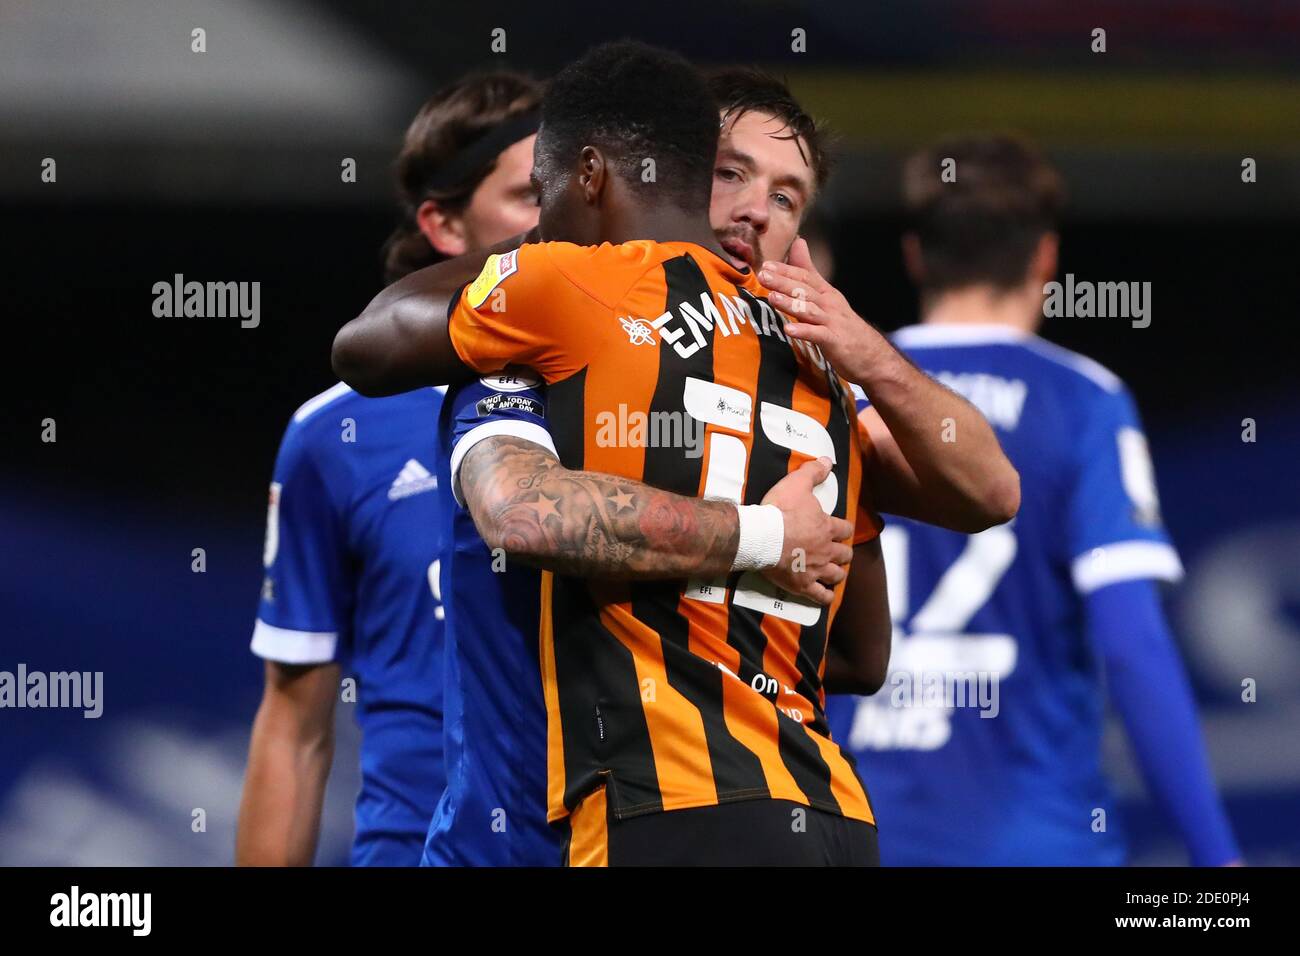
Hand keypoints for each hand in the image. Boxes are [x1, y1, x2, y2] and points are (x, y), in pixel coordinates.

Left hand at [758, 237, 884, 384]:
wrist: (872, 356)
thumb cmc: (844, 326)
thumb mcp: (826, 297)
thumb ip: (809, 272)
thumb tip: (798, 243)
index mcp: (826, 293)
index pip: (805, 277)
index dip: (786, 270)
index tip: (766, 265)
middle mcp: (829, 304)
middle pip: (804, 290)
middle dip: (783, 282)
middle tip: (763, 275)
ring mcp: (832, 322)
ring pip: (809, 310)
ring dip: (790, 303)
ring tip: (772, 297)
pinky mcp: (835, 341)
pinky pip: (818, 335)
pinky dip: (804, 331)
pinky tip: (789, 330)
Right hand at [759, 456, 854, 605]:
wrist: (760, 536)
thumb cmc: (779, 510)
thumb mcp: (796, 483)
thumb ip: (813, 472)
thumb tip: (827, 461)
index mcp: (827, 527)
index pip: (845, 529)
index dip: (843, 529)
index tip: (840, 529)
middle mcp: (826, 550)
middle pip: (844, 554)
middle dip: (843, 553)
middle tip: (838, 552)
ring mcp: (815, 569)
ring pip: (836, 575)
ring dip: (837, 573)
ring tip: (834, 572)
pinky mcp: (802, 585)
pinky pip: (820, 596)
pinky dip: (825, 597)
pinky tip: (826, 596)